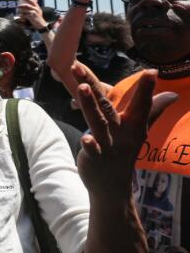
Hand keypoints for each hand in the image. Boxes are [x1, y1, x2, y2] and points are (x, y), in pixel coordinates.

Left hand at [16, 0, 46, 29]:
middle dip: (21, 5)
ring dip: (20, 11)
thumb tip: (36, 0)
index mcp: (37, 7)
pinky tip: (20, 16)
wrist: (41, 24)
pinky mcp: (32, 17)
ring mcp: (34, 13)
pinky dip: (22, 16)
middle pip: (27, 5)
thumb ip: (36, 6)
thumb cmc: (38, 17)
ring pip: (25, 10)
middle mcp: (36, 9)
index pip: (32, 1)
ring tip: (18, 11)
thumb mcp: (38, 11)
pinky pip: (25, 15)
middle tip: (18, 6)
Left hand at [75, 68, 177, 197]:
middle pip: (107, 105)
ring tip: (81, 87)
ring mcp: (108, 145)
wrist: (113, 186)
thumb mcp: (140, 130)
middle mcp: (122, 133)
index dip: (145, 88)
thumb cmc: (124, 151)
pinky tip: (84, 138)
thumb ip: (153, 110)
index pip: (140, 103)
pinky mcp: (95, 157)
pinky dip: (89, 144)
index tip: (152, 71)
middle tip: (78, 66)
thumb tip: (174, 95)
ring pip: (98, 122)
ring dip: (89, 105)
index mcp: (133, 124)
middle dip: (93, 85)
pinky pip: (92, 149)